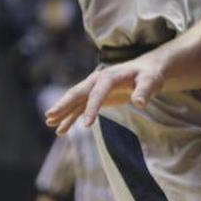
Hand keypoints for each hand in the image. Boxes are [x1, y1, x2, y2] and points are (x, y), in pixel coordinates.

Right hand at [44, 58, 163, 134]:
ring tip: (50, 124)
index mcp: (109, 76)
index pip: (98, 93)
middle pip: (78, 93)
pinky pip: (79, 108)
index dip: (92, 108)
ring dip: (62, 112)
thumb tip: (140, 103)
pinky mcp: (94, 96)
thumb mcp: (151, 82)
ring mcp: (94, 88)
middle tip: (50, 116)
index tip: (87, 125)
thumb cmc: (149, 76)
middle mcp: (97, 80)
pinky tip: (61, 130)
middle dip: (64, 105)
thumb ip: (145, 91)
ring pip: (75, 101)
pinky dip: (70, 117)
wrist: (146, 70)